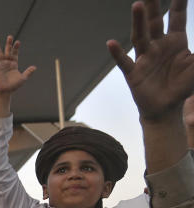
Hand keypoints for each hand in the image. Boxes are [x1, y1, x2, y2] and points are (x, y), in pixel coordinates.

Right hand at [0, 36, 35, 94]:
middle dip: (8, 44)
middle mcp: (7, 62)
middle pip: (7, 51)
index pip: (15, 53)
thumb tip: (34, 67)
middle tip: (9, 37)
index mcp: (14, 63)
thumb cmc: (14, 86)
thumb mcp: (22, 78)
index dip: (16, 48)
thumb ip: (28, 72)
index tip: (17, 42)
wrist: (5, 91)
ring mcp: (0, 64)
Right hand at [109, 0, 193, 122]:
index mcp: (175, 41)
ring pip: (140, 36)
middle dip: (154, 5)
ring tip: (138, 4)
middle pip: (155, 21)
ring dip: (138, 21)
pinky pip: (125, 62)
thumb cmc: (183, 86)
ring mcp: (144, 58)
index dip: (179, 2)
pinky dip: (117, 53)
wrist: (167, 109)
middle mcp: (158, 46)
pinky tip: (111, 43)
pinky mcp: (134, 74)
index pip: (177, 16)